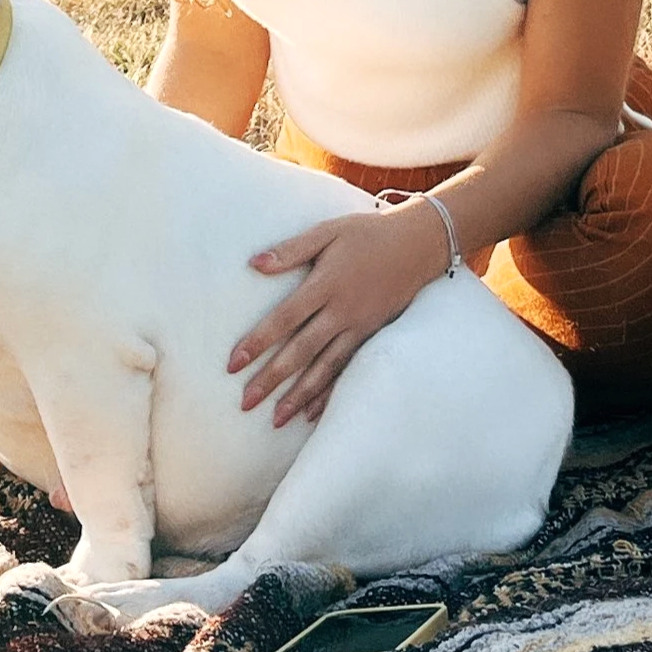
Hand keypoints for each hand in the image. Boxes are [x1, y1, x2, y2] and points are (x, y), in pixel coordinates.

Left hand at [229, 204, 449, 428]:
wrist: (418, 245)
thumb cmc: (367, 234)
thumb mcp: (328, 232)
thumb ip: (292, 250)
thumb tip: (254, 264)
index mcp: (326, 284)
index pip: (285, 319)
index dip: (258, 342)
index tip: (233, 364)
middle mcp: (342, 311)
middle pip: (301, 351)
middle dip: (272, 379)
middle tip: (245, 403)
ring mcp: (359, 328)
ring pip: (324, 368)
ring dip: (299, 396)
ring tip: (276, 419)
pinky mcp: (371, 336)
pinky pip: (348, 370)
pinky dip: (330, 393)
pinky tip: (313, 413)